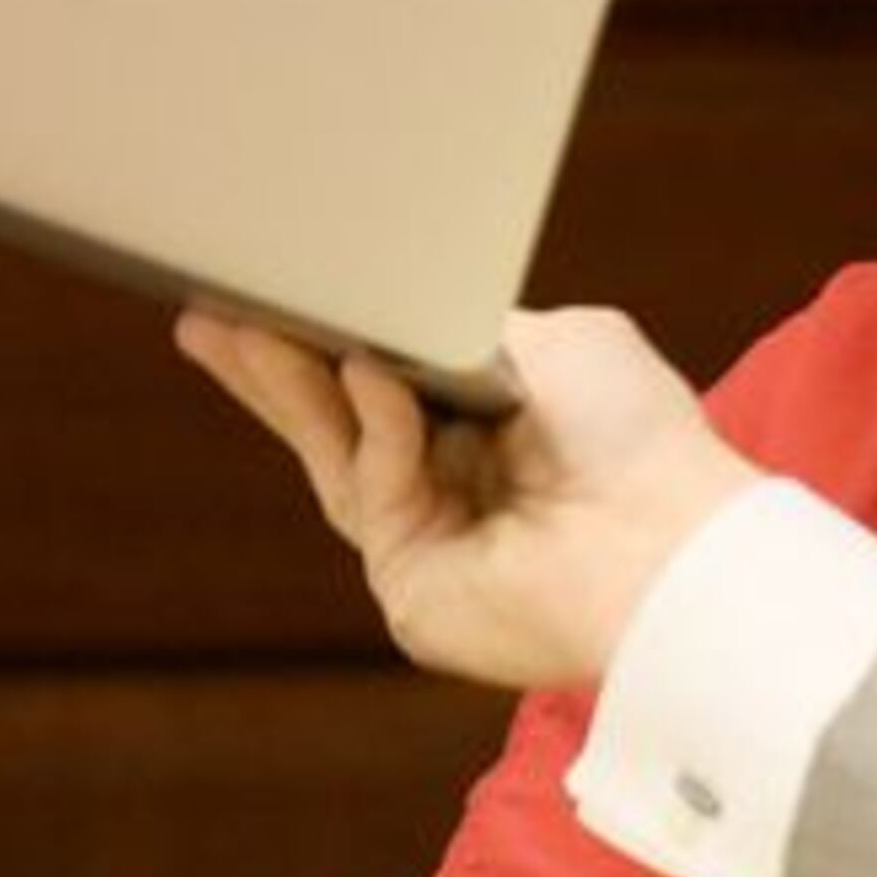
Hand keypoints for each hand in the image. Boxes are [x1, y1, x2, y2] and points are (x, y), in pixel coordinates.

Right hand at [178, 304, 760, 687]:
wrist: (669, 539)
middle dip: (273, 364)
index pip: (388, 382)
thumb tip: (411, 306)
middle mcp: (455, 492)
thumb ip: (473, 323)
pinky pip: (376, 487)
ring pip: (335, 455)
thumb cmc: (641, 438)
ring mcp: (426, 545)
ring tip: (233, 322)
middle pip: (338, 422)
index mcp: (493, 433)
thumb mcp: (559, 343)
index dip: (333, 338)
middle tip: (207, 308)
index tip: (276, 288)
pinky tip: (361, 367)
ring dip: (285, 385)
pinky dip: (376, 424)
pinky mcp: (411, 587)